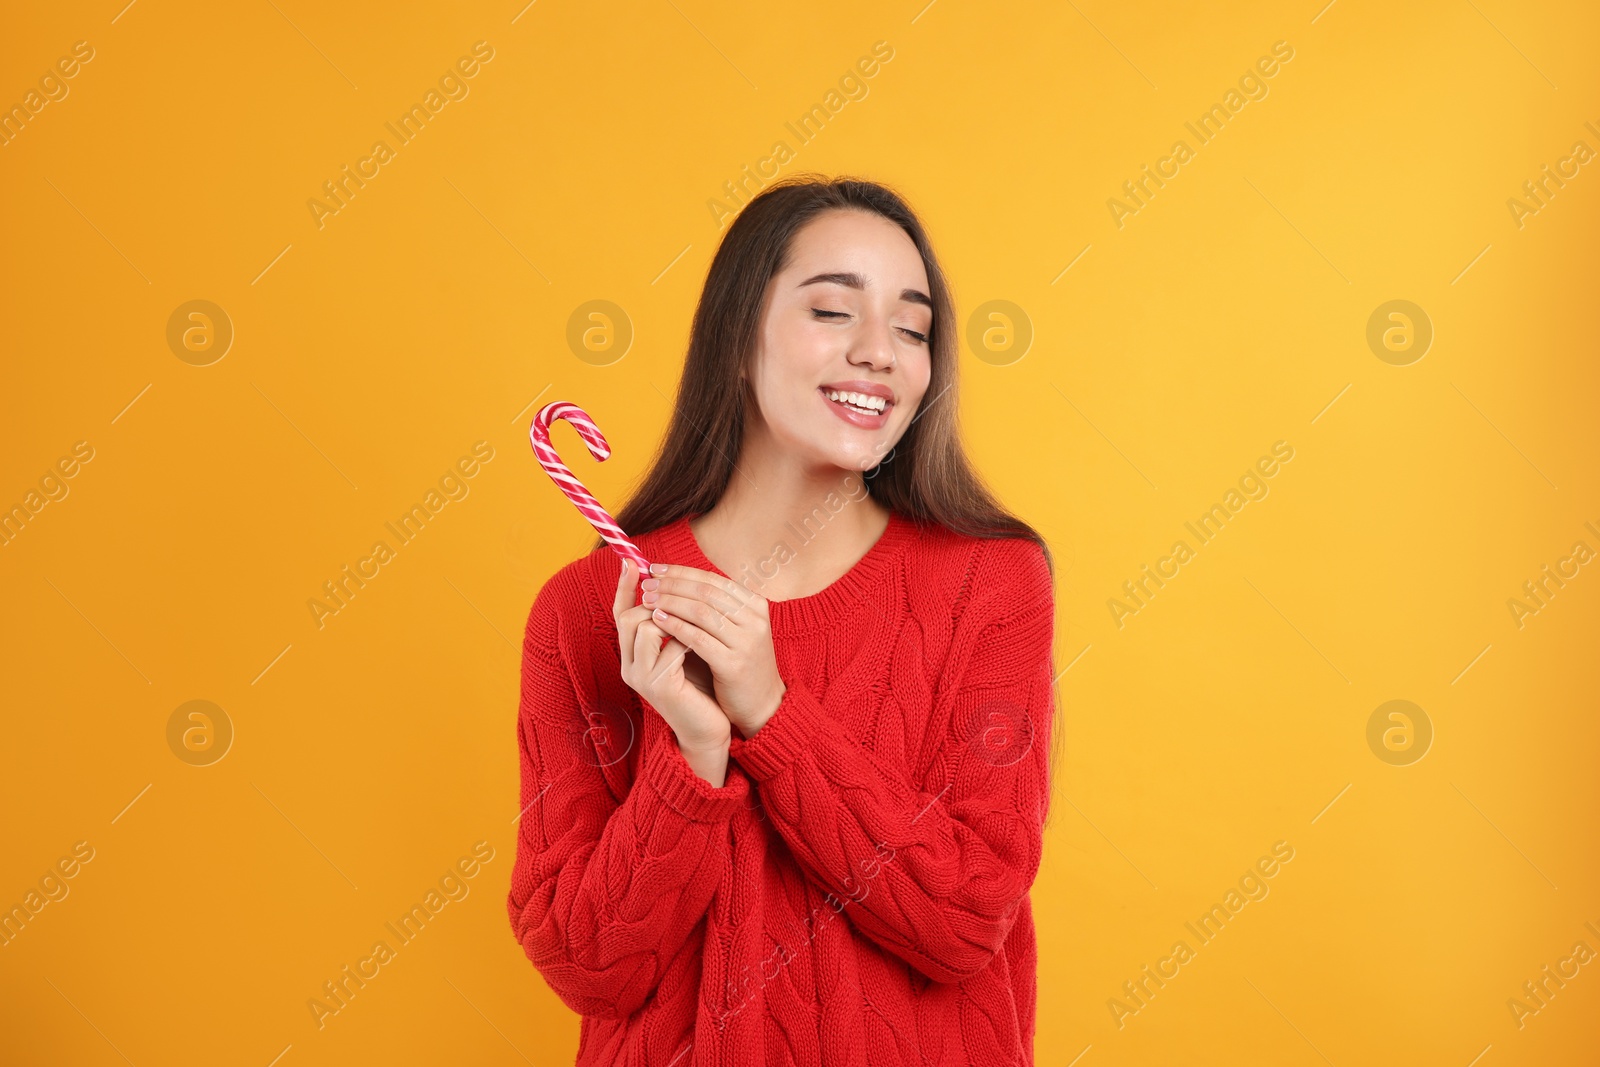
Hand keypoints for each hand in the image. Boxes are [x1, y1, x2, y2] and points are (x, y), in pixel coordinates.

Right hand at [614, 559, 730, 752]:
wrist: (708, 729)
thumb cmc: (699, 686)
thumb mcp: (684, 648)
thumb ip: (675, 623)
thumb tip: (678, 585)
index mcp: (633, 654)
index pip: (620, 613)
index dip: (624, 587)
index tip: (632, 560)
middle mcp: (630, 666)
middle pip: (628, 617)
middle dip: (657, 602)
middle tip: (681, 600)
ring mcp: (641, 678)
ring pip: (646, 627)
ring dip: (675, 619)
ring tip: (697, 626)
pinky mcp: (660, 687)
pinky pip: (671, 648)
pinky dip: (689, 639)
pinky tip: (704, 644)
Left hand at [640, 563, 785, 737]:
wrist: (762, 704)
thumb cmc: (738, 663)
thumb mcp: (732, 629)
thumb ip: (711, 607)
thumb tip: (674, 580)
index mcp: (755, 605)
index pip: (712, 580)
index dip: (681, 572)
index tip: (655, 569)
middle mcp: (755, 619)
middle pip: (705, 592)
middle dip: (672, 585)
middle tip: (646, 584)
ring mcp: (747, 641)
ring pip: (701, 611)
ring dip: (670, 602)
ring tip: (647, 600)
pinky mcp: (734, 664)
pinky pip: (698, 638)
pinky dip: (675, 626)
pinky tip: (658, 620)